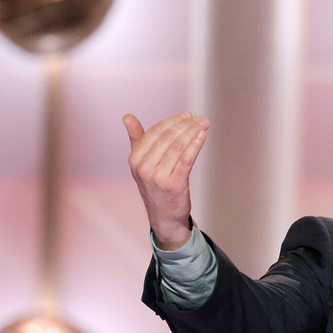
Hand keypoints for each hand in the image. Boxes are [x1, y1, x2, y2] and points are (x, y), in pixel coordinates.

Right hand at [124, 111, 209, 249]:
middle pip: (167, 137)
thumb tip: (128, 116)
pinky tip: (202, 136)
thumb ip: (136, 139)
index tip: (187, 115)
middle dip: (185, 124)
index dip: (172, 120)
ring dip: (193, 132)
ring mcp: (158, 177)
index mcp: (135, 159)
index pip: (155, 132)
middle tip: (200, 118)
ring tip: (204, 124)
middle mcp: (143, 167)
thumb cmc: (155, 187)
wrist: (164, 217)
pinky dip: (195, 145)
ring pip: (177, 146)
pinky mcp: (174, 185)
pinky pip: (186, 160)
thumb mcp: (141, 164)